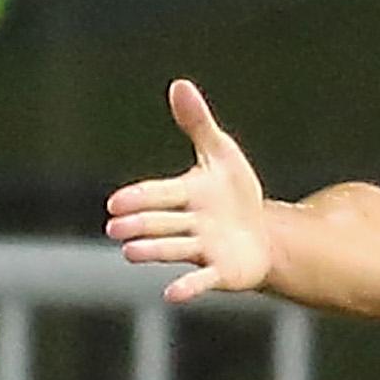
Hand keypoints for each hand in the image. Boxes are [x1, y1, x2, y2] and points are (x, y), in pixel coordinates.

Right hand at [106, 80, 274, 303]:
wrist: (264, 235)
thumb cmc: (234, 195)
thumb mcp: (221, 154)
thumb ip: (198, 123)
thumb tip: (179, 84)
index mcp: (185, 195)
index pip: (158, 194)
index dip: (138, 197)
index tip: (115, 202)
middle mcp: (188, 224)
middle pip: (161, 223)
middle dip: (140, 224)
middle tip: (116, 227)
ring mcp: (203, 250)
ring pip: (174, 249)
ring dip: (153, 250)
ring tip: (129, 252)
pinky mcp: (219, 273)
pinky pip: (201, 280)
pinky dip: (187, 287)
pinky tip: (171, 294)